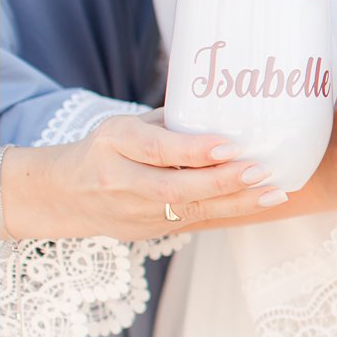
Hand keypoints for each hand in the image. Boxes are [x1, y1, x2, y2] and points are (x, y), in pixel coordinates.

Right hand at [0, 111, 278, 240]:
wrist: (63, 194)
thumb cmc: (109, 147)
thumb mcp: (129, 124)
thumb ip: (173, 120)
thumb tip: (231, 106)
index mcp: (113, 142)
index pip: (155, 149)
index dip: (193, 150)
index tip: (230, 146)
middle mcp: (119, 180)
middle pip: (173, 187)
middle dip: (222, 182)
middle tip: (261, 170)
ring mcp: (132, 211)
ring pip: (188, 210)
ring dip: (236, 203)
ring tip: (274, 192)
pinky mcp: (146, 231)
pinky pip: (192, 222)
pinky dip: (228, 212)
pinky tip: (260, 202)